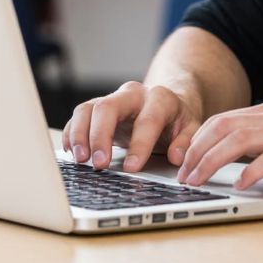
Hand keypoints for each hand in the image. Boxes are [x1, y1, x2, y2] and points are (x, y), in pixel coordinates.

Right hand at [61, 81, 202, 172]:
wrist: (165, 101)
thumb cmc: (176, 119)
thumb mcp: (191, 128)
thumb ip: (186, 142)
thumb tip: (177, 157)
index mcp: (160, 98)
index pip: (148, 119)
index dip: (140, 145)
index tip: (132, 168)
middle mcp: (132, 94)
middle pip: (108, 107)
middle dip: (100, 136)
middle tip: (98, 164)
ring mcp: (112, 99)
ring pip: (88, 109)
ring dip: (80, 135)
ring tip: (80, 160)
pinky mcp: (97, 108)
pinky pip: (78, 116)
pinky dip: (72, 133)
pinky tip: (71, 151)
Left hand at [177, 101, 262, 190]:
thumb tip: (231, 157)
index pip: (223, 120)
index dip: (198, 140)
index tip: (185, 160)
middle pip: (223, 127)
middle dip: (196, 150)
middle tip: (184, 174)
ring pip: (237, 141)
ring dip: (211, 161)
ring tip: (198, 181)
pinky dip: (248, 173)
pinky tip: (238, 185)